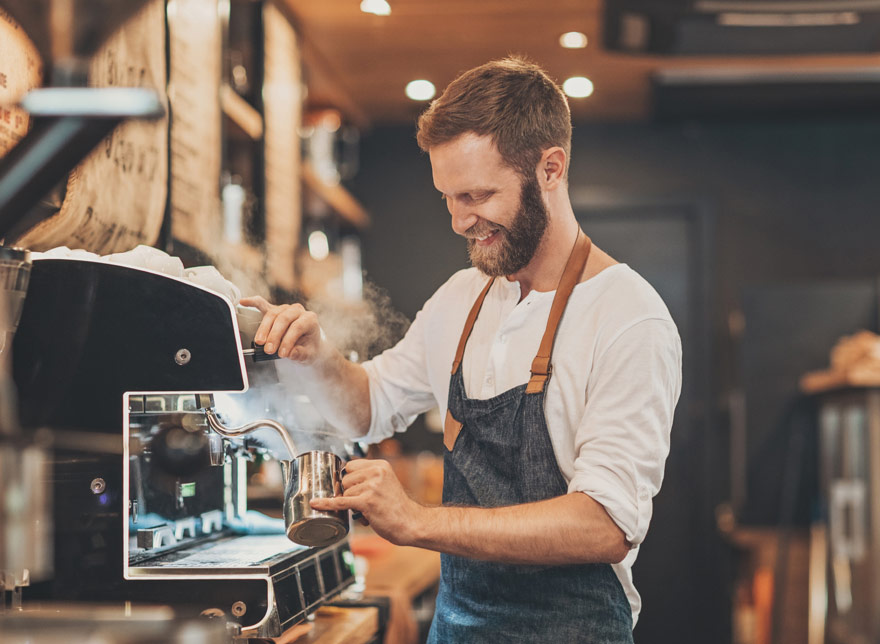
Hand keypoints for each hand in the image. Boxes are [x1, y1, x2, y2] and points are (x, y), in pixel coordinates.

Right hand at [239, 296, 321, 363]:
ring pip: (272, 314)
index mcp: (310, 319)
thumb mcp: (309, 354)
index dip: (288, 340)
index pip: (297, 327)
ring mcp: (285, 308)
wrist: (307, 344)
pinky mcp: (273, 310)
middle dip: (274, 335)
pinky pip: (262, 304)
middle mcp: (298, 310)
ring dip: (264, 328)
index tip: (282, 354)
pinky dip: (253, 302)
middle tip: (268, 349)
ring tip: (259, 342)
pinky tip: (244, 302)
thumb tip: (291, 353)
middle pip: (283, 319)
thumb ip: (301, 353)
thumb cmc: (308, 348)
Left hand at [310, 459, 424, 545]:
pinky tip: (316, 503)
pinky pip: (340, 502)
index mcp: (380, 465)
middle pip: (344, 479)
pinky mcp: (367, 502)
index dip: (348, 479)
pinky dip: (326, 503)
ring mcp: (372, 486)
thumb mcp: (386, 483)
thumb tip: (343, 481)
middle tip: (365, 503)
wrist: (411, 523)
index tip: (352, 489)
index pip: (350, 466)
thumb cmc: (397, 507)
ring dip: (352, 505)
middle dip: (349, 493)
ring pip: (344, 493)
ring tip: (369, 511)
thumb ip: (368, 478)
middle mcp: (376, 472)